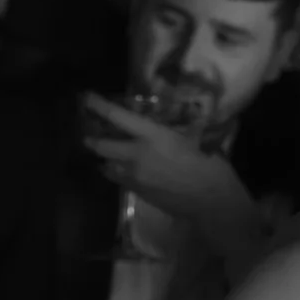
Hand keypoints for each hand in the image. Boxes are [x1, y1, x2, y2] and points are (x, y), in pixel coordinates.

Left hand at [80, 94, 259, 233]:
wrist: (212, 202)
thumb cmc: (209, 166)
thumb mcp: (194, 138)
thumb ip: (178, 129)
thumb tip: (177, 121)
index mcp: (152, 136)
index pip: (116, 116)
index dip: (98, 106)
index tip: (87, 97)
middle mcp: (136, 155)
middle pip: (101, 146)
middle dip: (92, 139)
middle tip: (89, 133)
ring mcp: (134, 177)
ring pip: (107, 166)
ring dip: (105, 158)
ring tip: (106, 154)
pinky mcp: (137, 193)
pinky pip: (119, 180)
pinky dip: (117, 172)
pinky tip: (123, 170)